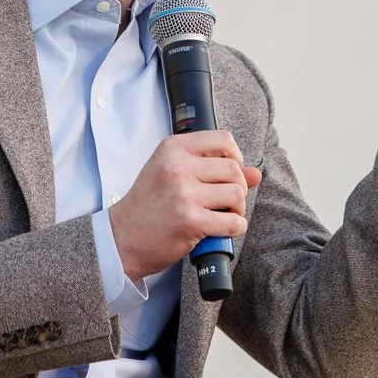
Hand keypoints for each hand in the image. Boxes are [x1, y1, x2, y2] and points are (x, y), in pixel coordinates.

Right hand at [107, 131, 263, 280]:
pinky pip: (233, 222)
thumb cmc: (147, 206)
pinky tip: (222, 230)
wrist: (122, 237)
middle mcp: (178, 167)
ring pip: (237, 194)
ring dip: (237, 209)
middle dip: (238, 188)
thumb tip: (255, 173)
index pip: (224, 140)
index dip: (236, 158)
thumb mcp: (172, 174)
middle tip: (226, 201)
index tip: (231, 173)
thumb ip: (212, 169)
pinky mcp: (190, 221)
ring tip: (222, 215)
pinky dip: (235, 228)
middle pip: (234, 170)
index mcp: (173, 149)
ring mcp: (184, 194)